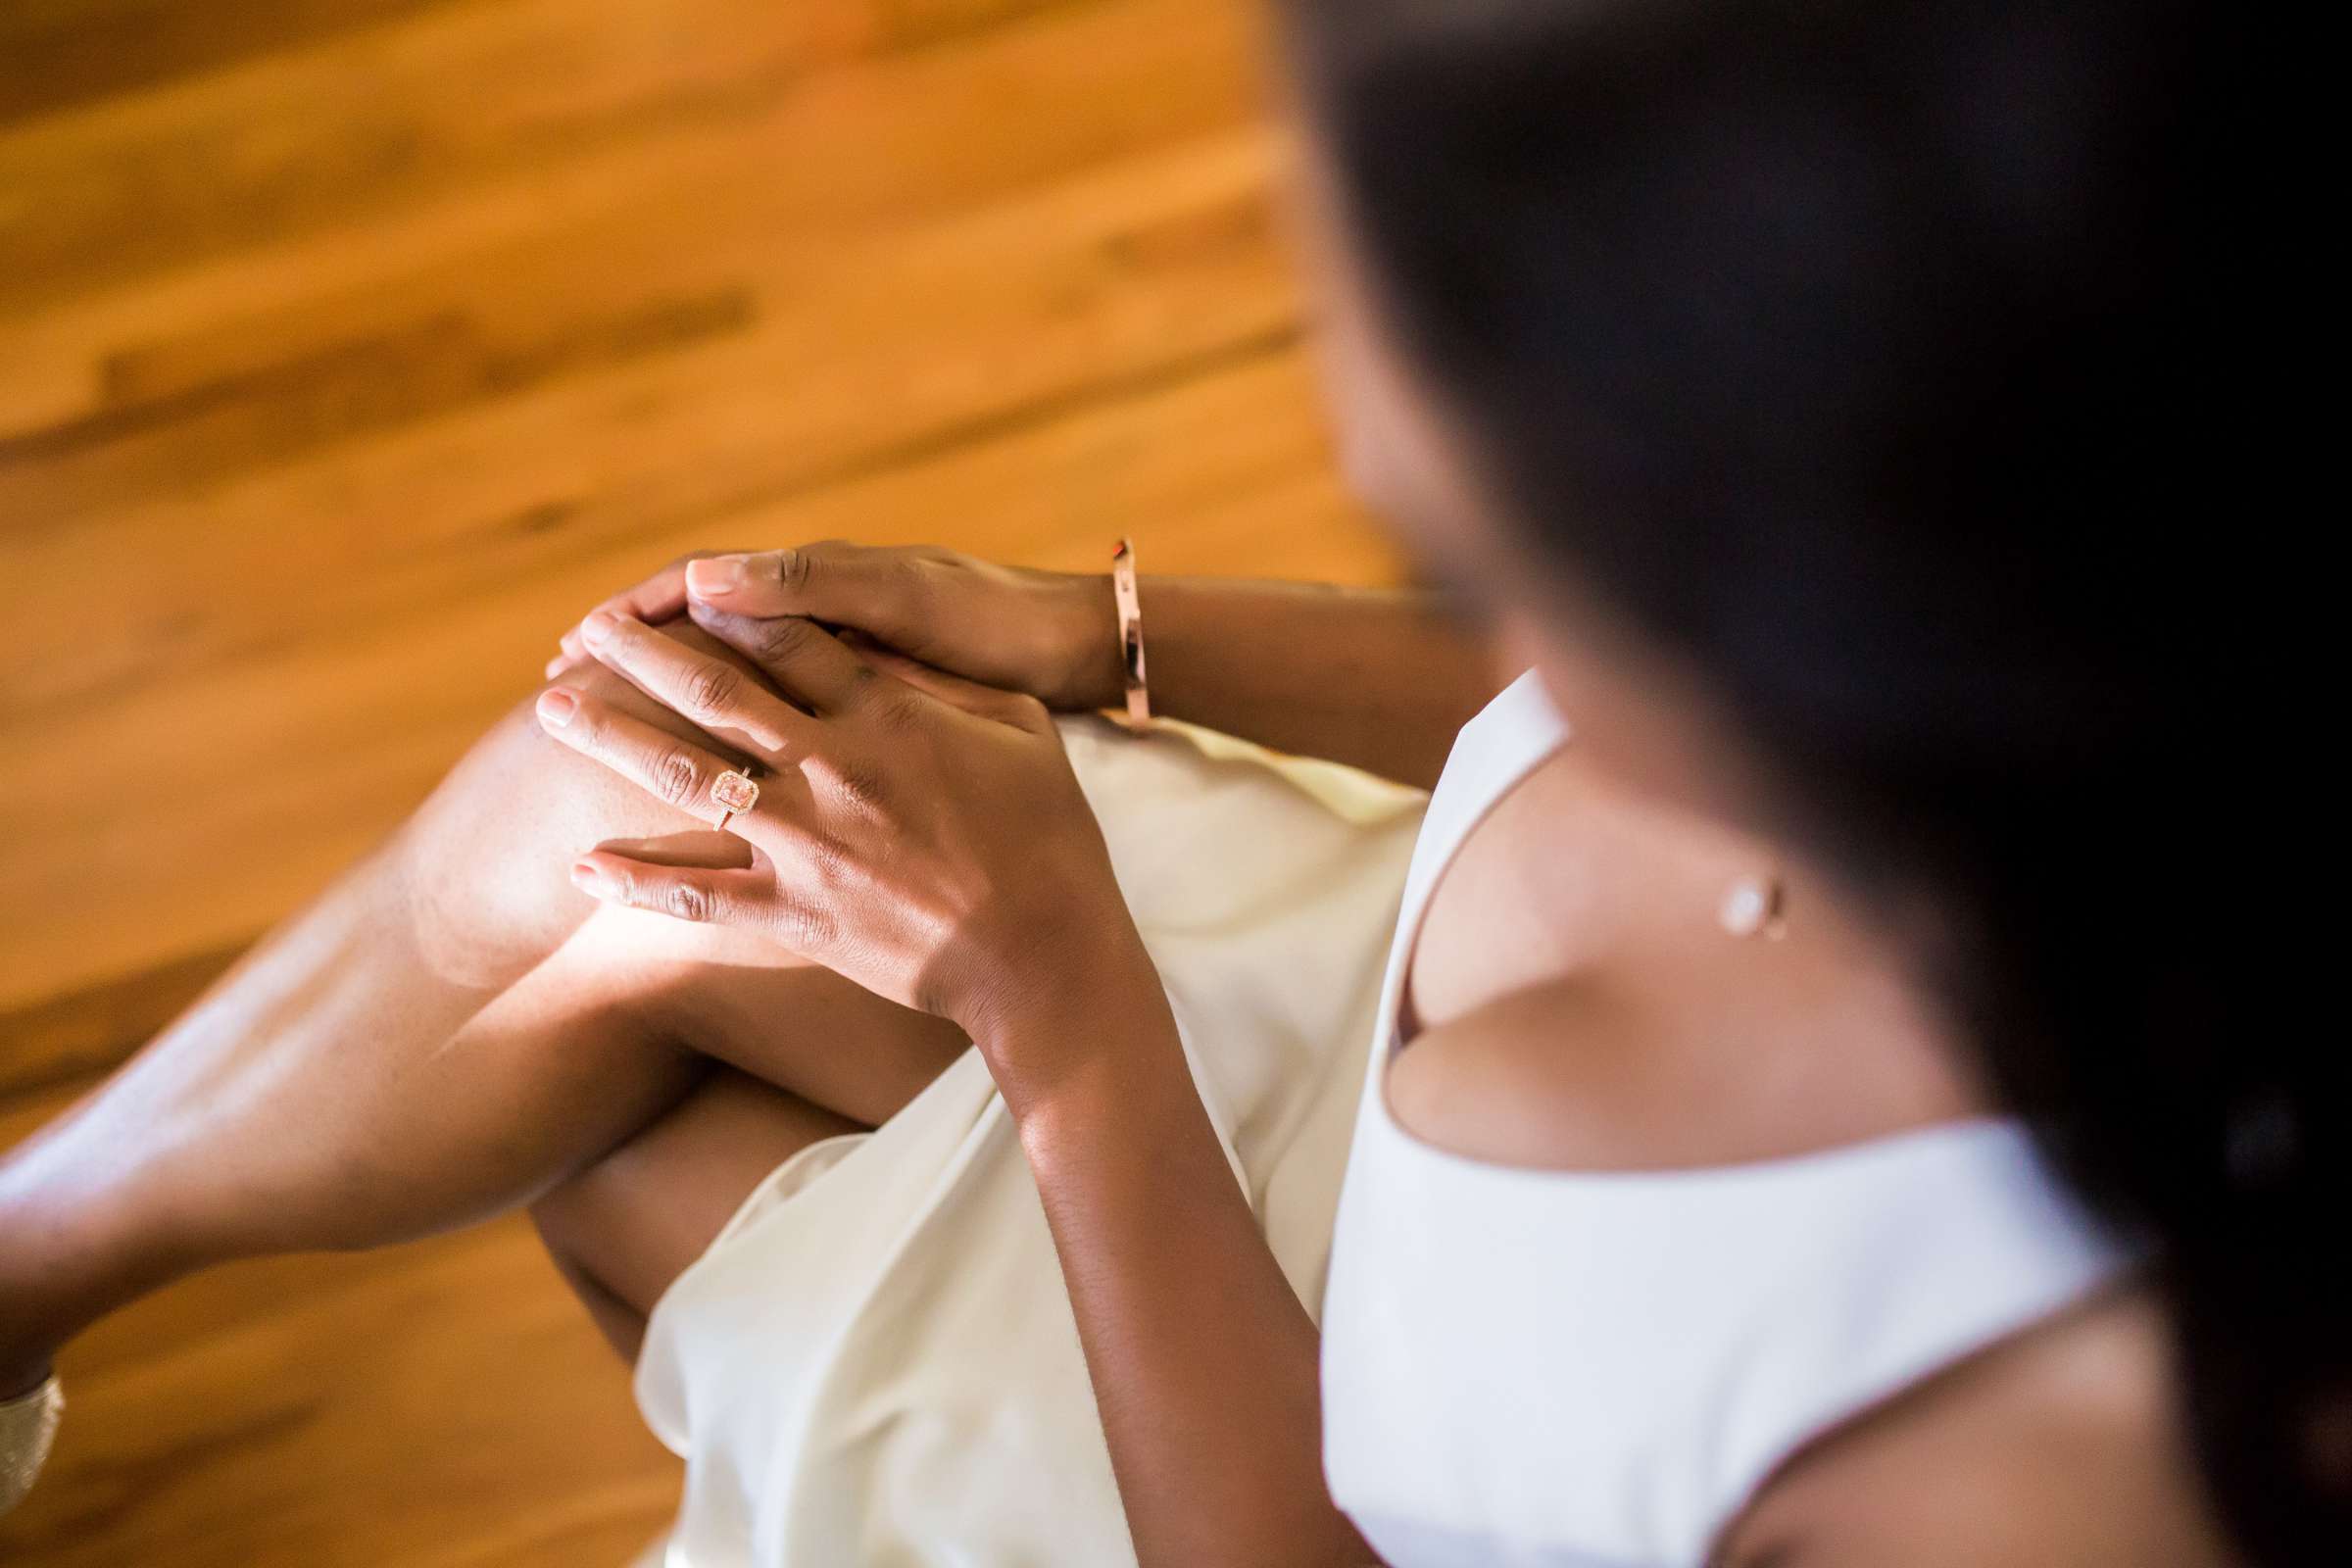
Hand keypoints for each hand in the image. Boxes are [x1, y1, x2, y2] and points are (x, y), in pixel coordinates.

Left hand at [534, 605, 1155, 1099]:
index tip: (680, 586)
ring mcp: (806, 844)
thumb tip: (886, 645)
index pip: (789, 642)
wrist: (1045, 956)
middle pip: (715, 693)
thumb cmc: (1050, 839)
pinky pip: (698, 896)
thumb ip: (945, 685)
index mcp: (888, 717)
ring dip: (613, 738)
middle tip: (586, 630)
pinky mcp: (796, 914)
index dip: (729, 607)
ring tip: (554, 708)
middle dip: (643, 655)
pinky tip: (581, 864)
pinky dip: (635, 881)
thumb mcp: (1020, 732)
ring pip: (686, 778)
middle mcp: (833, 770)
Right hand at [549, 542, 1120, 709]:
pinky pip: (786, 719)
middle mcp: (826, 627)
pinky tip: (703, 788)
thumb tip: (706, 578)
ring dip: (677, 707)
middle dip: (640, 660)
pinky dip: (741, 746)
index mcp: (822, 588)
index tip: (582, 640)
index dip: (640, 612)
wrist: (1069, 649)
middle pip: (706, 641)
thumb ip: (814, 584)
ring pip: (737, 687)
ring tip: (613, 736)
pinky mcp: (873, 708)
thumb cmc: (992, 619)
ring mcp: (847, 671)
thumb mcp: (907, 596)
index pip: (704, 587)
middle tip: (566, 689)